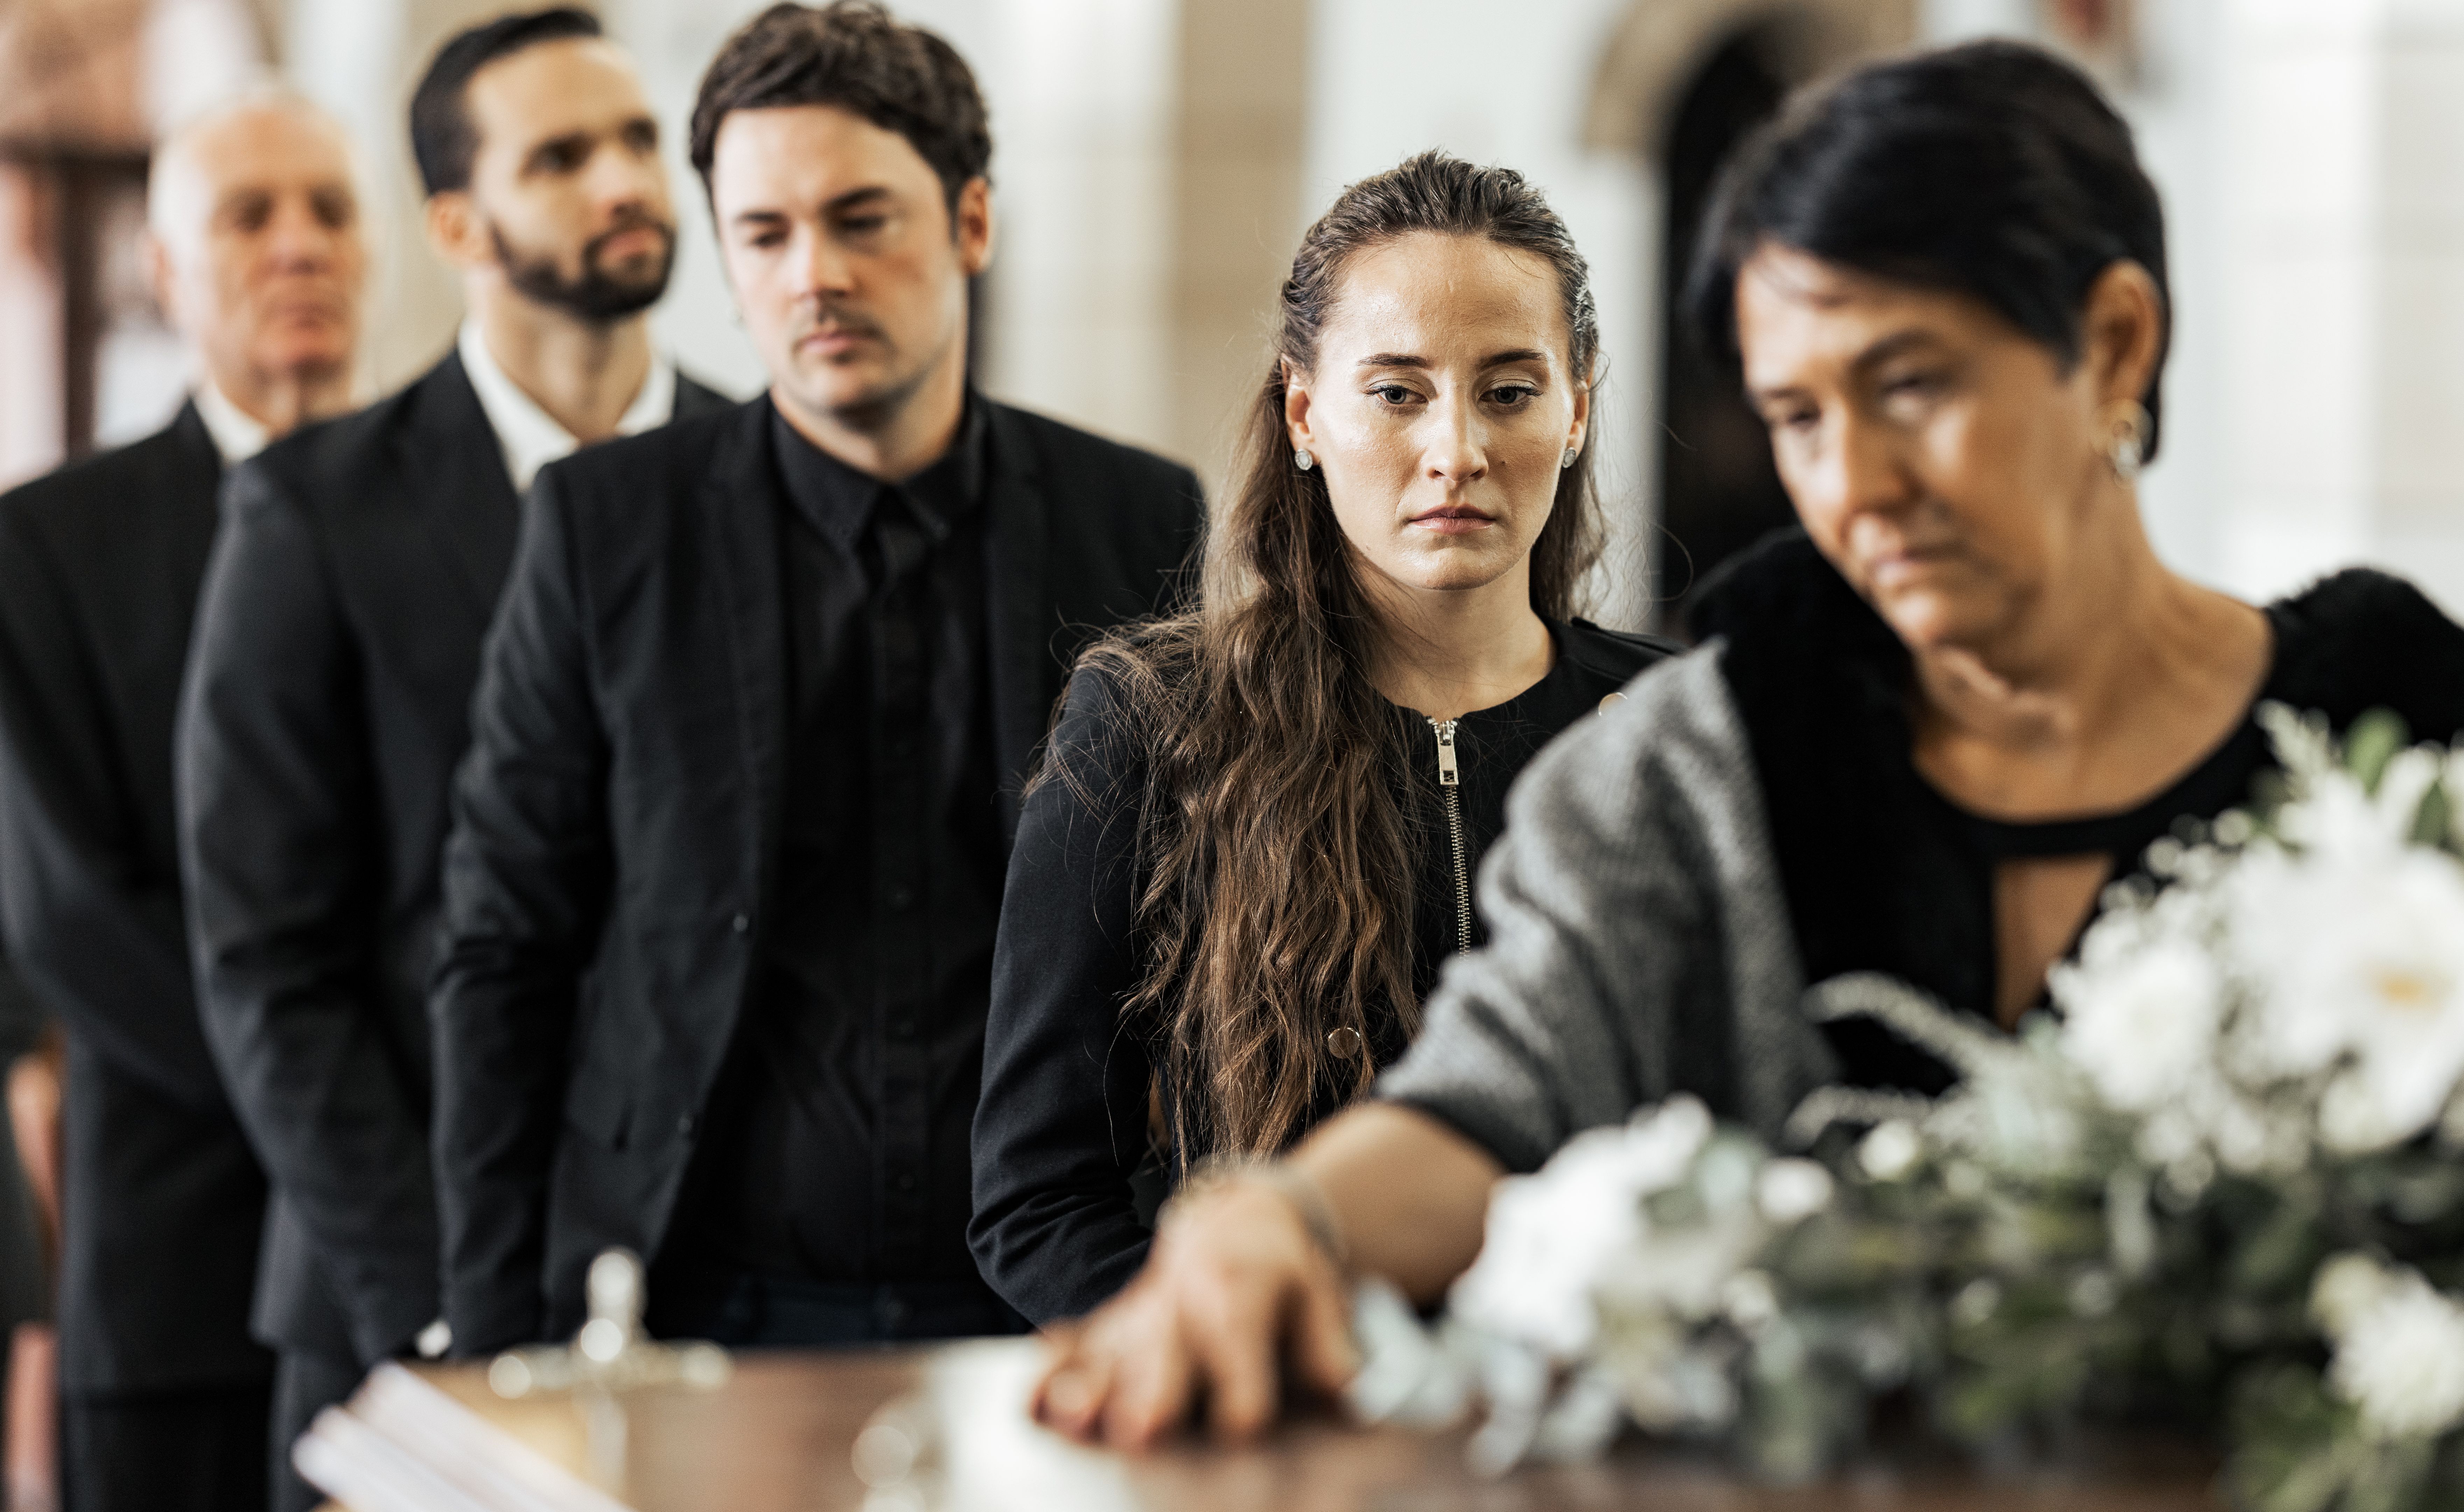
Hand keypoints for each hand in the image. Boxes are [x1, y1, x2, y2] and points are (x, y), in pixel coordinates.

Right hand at [1031, 1174, 1359, 1448]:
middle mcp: (1182, 1309)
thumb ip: (1329, 1345)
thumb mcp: (1317, 1295)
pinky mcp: (1113, 1328)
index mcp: (1238, 1300)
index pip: (1241, 1355)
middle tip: (1140, 1430)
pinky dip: (1052, 1372)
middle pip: (1167, 1362)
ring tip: (1073, 1416)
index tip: (1243, 1425)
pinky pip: (1076, 1350)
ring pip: (1112, 1360)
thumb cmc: (1281, 1271)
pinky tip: (1033, 1399)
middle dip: (1153, 1397)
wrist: (1234, 1218)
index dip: (1246, 1395)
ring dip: (1091, 1389)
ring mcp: (1140, 1319)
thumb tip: (1344, 1388)